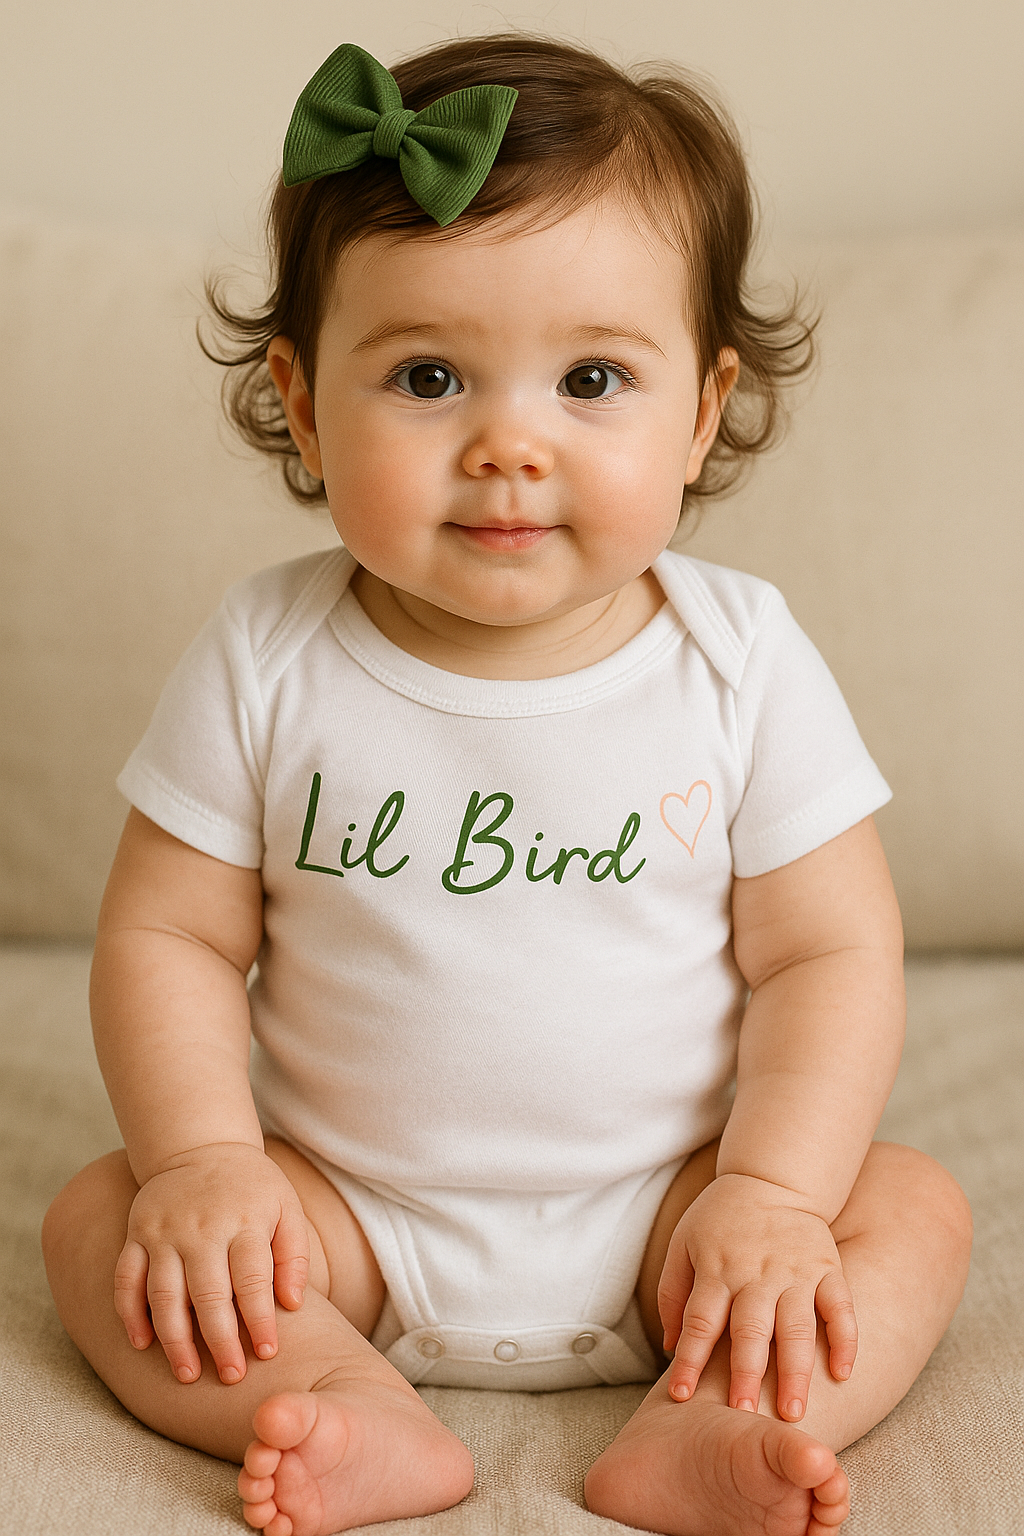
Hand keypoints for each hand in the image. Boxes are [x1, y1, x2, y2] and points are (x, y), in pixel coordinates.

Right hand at [113, 1142, 309, 1384]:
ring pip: (164, 1294)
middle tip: (231, 1376)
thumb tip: (294, 1304)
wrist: (200, 1146)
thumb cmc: (251, 1188)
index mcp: (243, 1221)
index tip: (267, 1353)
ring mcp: (164, 1232)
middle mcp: (201, 1228)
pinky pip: (126, 1279)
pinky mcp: (136, 1234)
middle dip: (220, 1340)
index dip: (260, 1319)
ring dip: (175, 1339)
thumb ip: (294, 1255)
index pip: (253, 1279)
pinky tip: (141, 1344)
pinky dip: (129, 1313)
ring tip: (188, 1374)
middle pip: (208, 1293)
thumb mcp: (286, 1207)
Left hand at [658, 1173, 857, 1420]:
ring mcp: (795, 1272)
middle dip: (745, 1375)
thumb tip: (671, 1346)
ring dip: (794, 1371)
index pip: (700, 1321)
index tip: (681, 1396)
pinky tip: (843, 1373)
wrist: (774, 1177)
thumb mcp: (684, 1242)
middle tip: (743, 1416)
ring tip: (792, 1413)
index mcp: (718, 1269)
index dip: (691, 1360)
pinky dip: (846, 1340)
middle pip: (749, 1330)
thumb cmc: (722, 1217)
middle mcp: (756, 1274)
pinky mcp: (828, 1268)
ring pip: (797, 1328)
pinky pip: (841, 1308)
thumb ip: (673, 1292)